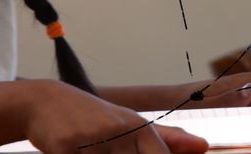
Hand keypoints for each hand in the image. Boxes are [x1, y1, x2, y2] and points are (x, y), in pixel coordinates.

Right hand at [23, 80, 207, 153]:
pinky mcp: (64, 148)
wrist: (46, 102)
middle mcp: (120, 132)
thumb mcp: (131, 124)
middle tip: (109, 153)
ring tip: (94, 150)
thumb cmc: (94, 118)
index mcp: (140, 128)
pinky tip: (76, 152)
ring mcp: (91, 140)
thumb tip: (204, 147)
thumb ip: (168, 139)